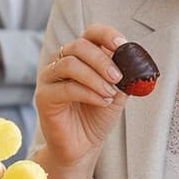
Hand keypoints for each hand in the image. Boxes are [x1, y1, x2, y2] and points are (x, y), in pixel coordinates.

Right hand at [34, 24, 128, 170]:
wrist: (84, 145)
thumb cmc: (98, 116)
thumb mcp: (117, 92)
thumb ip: (124, 75)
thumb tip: (134, 61)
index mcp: (81, 55)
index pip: (91, 33)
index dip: (107, 35)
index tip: (122, 46)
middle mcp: (61, 61)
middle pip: (79, 46)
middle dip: (102, 60)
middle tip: (118, 77)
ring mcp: (49, 78)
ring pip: (70, 64)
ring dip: (95, 78)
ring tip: (110, 93)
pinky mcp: (43, 96)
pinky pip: (66, 88)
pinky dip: (89, 93)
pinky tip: (102, 102)